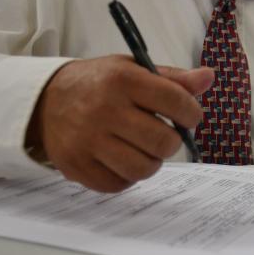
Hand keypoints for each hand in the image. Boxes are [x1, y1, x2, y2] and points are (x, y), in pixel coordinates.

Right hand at [26, 55, 213, 192]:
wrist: (45, 100)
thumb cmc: (100, 84)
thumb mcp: (134, 69)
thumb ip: (173, 78)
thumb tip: (208, 78)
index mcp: (123, 80)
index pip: (176, 102)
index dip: (191, 113)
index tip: (188, 116)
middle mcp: (104, 110)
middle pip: (163, 142)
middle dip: (172, 141)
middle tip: (164, 135)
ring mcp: (87, 141)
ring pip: (143, 168)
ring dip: (151, 161)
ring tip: (144, 148)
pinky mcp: (76, 166)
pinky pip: (118, 184)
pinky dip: (127, 176)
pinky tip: (122, 159)